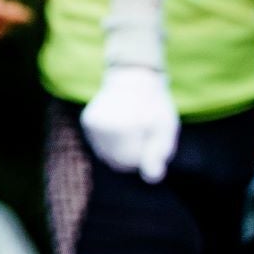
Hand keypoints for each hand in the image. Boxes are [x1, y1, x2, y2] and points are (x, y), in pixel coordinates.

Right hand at [81, 67, 180, 183]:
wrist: (134, 76)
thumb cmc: (155, 105)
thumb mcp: (165, 129)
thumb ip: (159, 154)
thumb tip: (152, 178)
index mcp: (120, 128)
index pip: (132, 162)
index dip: (145, 152)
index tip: (149, 132)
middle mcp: (100, 126)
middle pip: (118, 162)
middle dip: (133, 153)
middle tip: (141, 129)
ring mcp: (91, 124)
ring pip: (108, 157)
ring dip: (123, 148)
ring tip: (131, 125)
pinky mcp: (87, 123)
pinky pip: (102, 147)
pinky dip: (113, 143)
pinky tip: (121, 125)